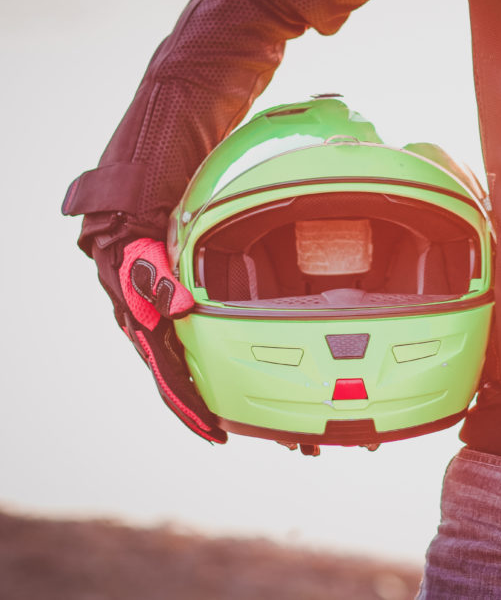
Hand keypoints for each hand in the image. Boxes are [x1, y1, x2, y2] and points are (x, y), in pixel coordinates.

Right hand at [94, 237, 226, 443]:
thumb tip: (180, 308)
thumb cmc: (130, 246)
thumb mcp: (144, 261)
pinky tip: (205, 375)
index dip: (190, 408)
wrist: (119, 230)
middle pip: (172, 384)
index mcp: (143, 329)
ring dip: (194, 394)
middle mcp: (146, 335)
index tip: (211, 432)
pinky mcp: (159, 319)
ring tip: (215, 414)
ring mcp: (152, 328)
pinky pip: (178, 352)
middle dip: (194, 411)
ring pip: (175, 370)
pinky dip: (191, 370)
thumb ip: (161, 283)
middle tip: (218, 434)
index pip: (169, 380)